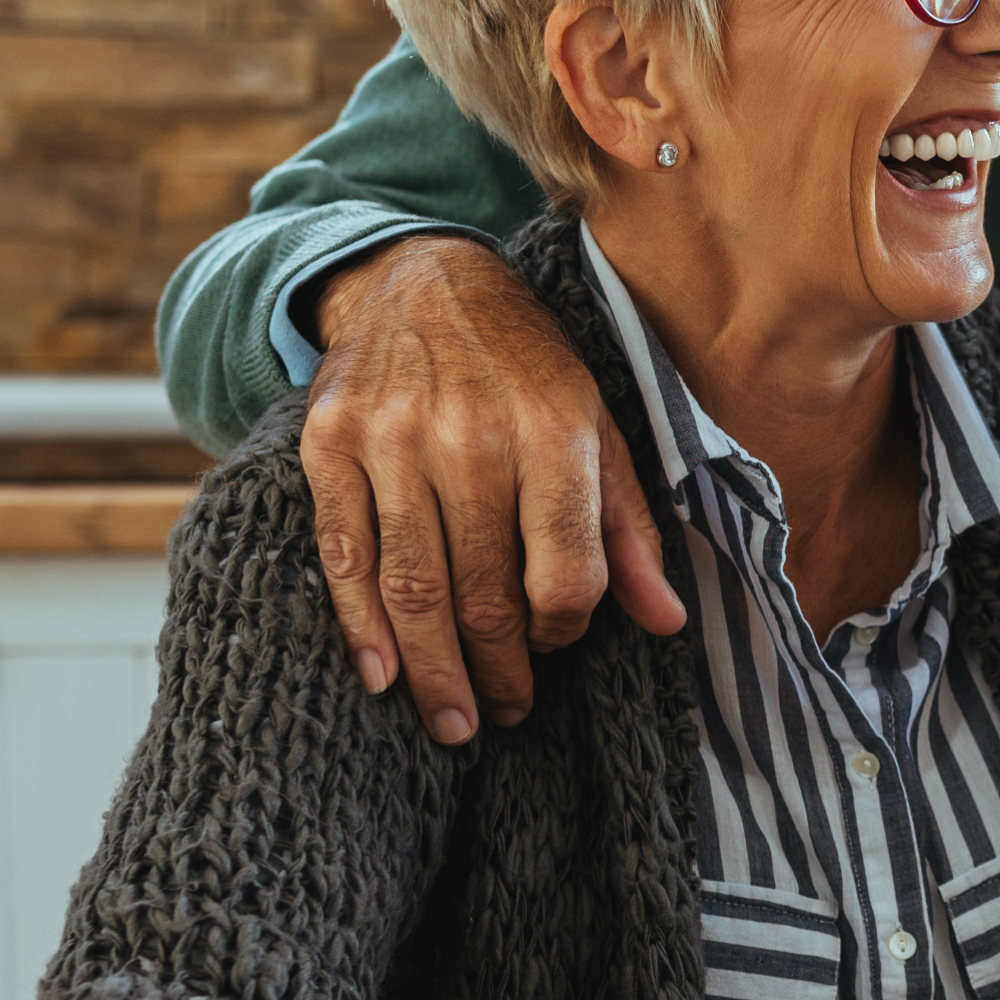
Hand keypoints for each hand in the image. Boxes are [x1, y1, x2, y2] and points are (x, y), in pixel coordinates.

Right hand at [299, 235, 685, 742]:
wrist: (421, 279)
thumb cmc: (524, 366)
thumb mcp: (595, 425)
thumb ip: (628, 526)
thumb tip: (667, 619)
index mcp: (552, 432)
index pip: (565, 571)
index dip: (564, 629)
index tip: (556, 647)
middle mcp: (471, 437)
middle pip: (484, 593)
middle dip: (499, 671)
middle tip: (505, 713)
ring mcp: (392, 440)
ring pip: (413, 588)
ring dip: (434, 671)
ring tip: (453, 720)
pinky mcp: (331, 444)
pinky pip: (345, 556)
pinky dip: (361, 627)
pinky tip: (382, 674)